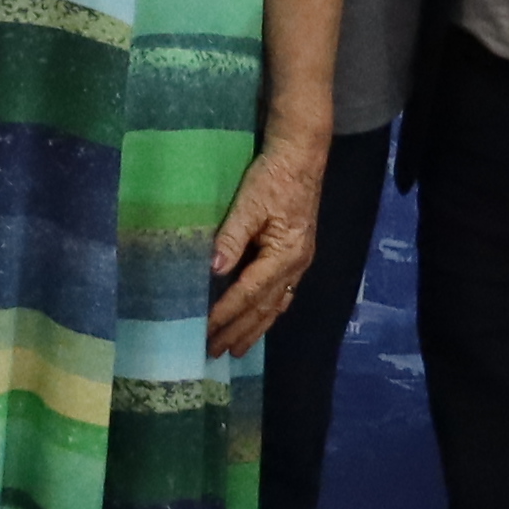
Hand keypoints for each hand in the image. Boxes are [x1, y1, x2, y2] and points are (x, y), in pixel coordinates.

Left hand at [208, 133, 329, 356]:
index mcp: (285, 254)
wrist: (302, 157)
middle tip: (215, 352)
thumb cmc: (273, 177)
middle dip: (239, 331)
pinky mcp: (298, 255)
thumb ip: (232, 238)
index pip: (249, 293)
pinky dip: (268, 312)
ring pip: (276, 305)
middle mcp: (296, 265)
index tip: (206, 331)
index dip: (226, 314)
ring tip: (237, 349)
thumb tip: (214, 270)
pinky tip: (260, 320)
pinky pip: (283, 294)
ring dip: (255, 328)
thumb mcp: (249, 203)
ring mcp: (300, 262)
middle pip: (264, 307)